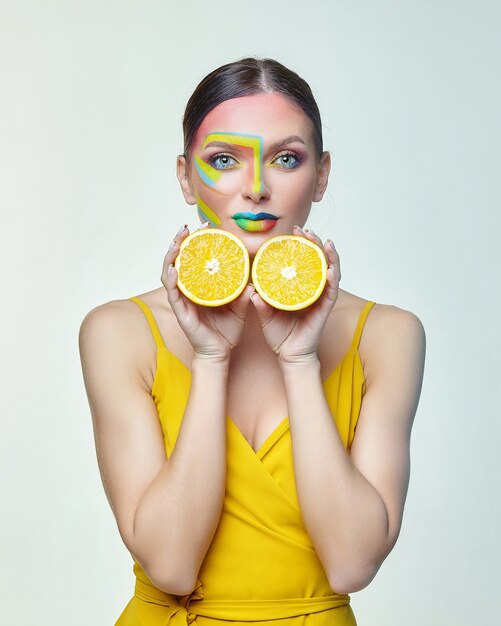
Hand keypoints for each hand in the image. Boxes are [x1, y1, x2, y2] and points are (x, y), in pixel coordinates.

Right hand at [161, 224, 254, 360]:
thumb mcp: (240, 308)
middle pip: (179, 261)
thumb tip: (254, 281)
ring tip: (175, 242)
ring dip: (171, 256)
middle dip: (180, 242)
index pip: (195, 259)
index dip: (197, 242)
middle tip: (187, 228)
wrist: (220, 353)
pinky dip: (172, 281)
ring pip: (170, 273)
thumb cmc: (227, 330)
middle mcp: (188, 290)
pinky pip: (173, 294)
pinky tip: (174, 270)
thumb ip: (244, 295)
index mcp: (201, 286)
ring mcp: (182, 300)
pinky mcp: (180, 312)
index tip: (206, 226)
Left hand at [249, 225, 340, 364]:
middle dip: (315, 243)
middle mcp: (312, 290)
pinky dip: (332, 280)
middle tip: (305, 230)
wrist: (290, 356)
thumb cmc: (279, 335)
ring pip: (330, 272)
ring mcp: (320, 299)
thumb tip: (249, 289)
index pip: (303, 261)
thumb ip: (259, 302)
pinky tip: (330, 270)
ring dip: (329, 256)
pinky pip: (331, 293)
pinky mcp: (324, 310)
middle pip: (318, 260)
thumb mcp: (265, 315)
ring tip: (325, 242)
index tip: (293, 231)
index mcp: (299, 287)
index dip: (301, 244)